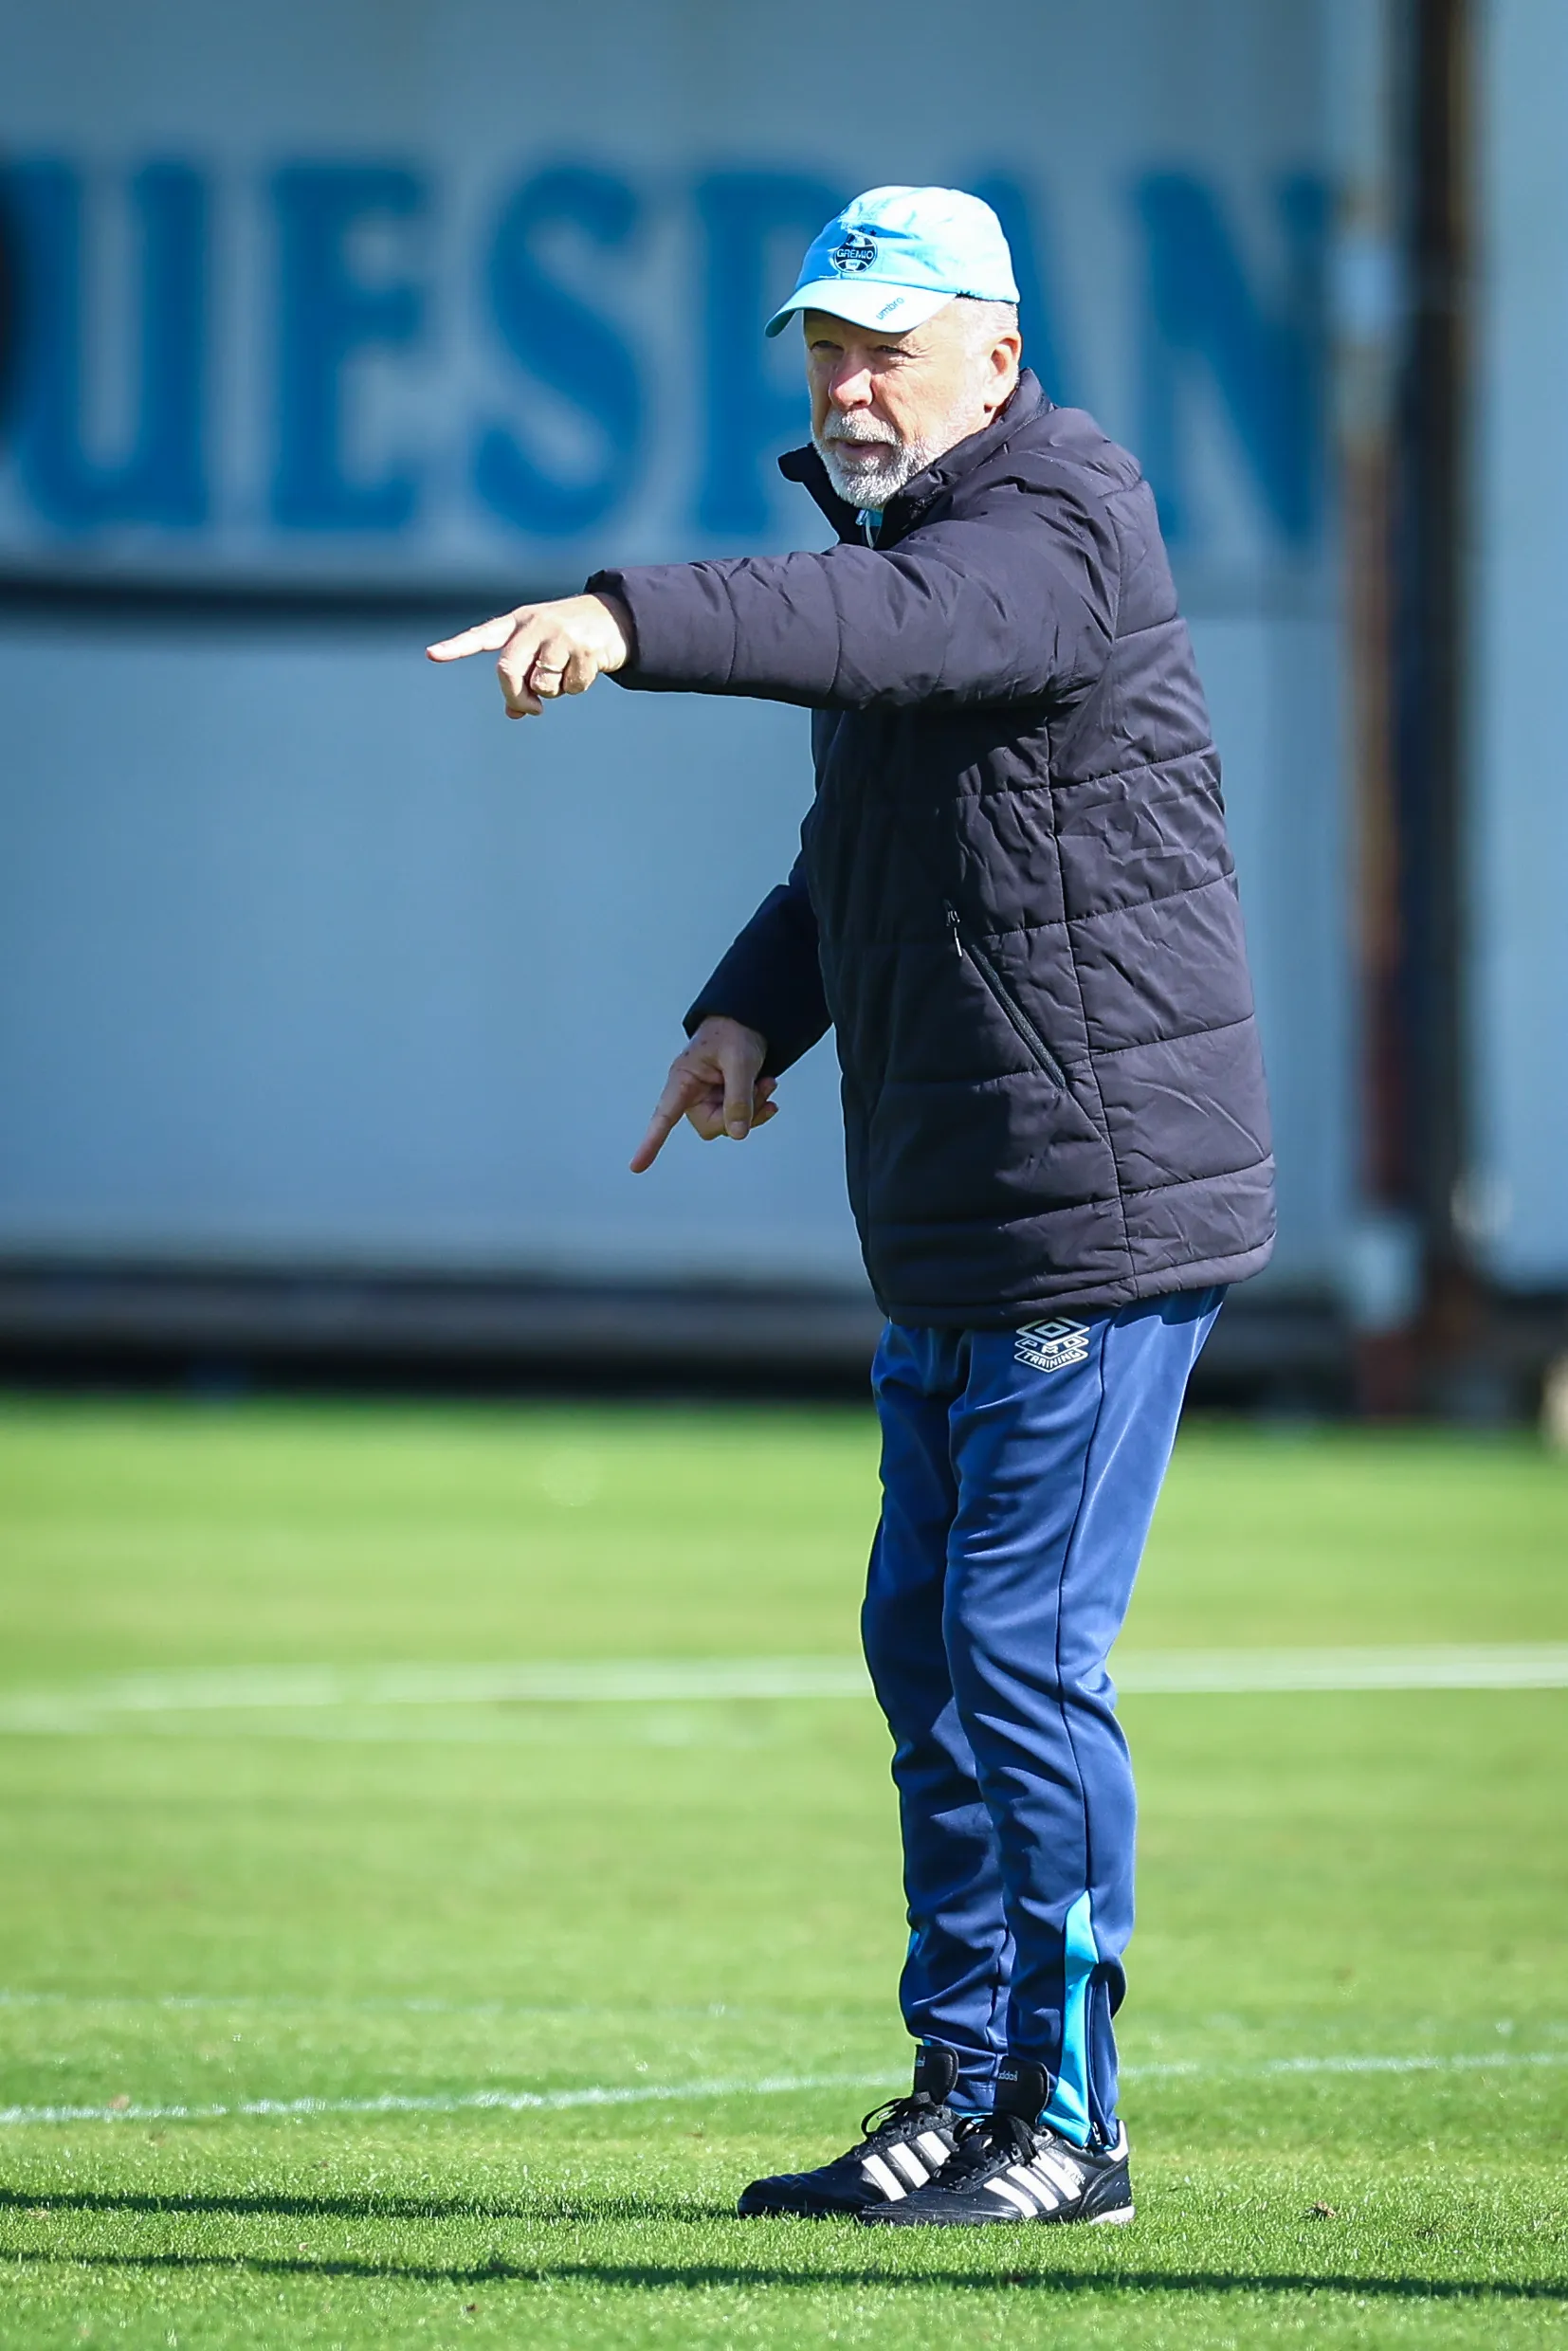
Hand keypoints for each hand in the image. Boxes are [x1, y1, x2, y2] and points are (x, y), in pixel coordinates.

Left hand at [426, 593, 631, 716]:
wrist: (614, 618)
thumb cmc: (567, 637)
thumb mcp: (540, 650)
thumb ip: (523, 678)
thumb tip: (514, 714)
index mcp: (517, 623)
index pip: (481, 636)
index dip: (456, 647)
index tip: (432, 654)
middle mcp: (534, 625)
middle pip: (508, 669)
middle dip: (516, 695)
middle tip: (530, 709)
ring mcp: (560, 635)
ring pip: (542, 683)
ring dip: (554, 691)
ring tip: (567, 670)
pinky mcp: (584, 648)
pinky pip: (571, 686)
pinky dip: (577, 686)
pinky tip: (586, 667)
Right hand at [631, 1016, 777, 1172]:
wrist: (748, 1020)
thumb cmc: (734, 1032)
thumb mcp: (740, 1061)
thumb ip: (738, 1097)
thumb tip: (738, 1134)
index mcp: (683, 1080)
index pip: (664, 1116)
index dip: (651, 1142)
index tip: (636, 1167)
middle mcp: (691, 1093)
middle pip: (712, 1126)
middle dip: (741, 1113)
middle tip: (763, 1088)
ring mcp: (708, 1098)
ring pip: (730, 1124)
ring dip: (753, 1107)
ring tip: (767, 1082)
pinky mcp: (723, 1100)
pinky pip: (739, 1117)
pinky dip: (756, 1105)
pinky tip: (767, 1087)